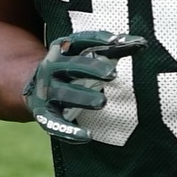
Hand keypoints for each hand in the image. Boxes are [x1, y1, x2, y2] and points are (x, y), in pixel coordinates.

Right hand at [23, 31, 145, 143]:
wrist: (34, 86)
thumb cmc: (73, 68)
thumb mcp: (87, 54)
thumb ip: (114, 49)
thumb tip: (143, 42)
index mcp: (64, 49)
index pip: (81, 40)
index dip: (98, 40)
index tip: (116, 41)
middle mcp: (53, 67)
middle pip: (72, 66)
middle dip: (91, 69)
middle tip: (113, 74)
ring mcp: (47, 91)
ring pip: (64, 94)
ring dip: (82, 97)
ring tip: (102, 102)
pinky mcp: (44, 113)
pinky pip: (55, 123)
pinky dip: (69, 131)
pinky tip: (86, 136)